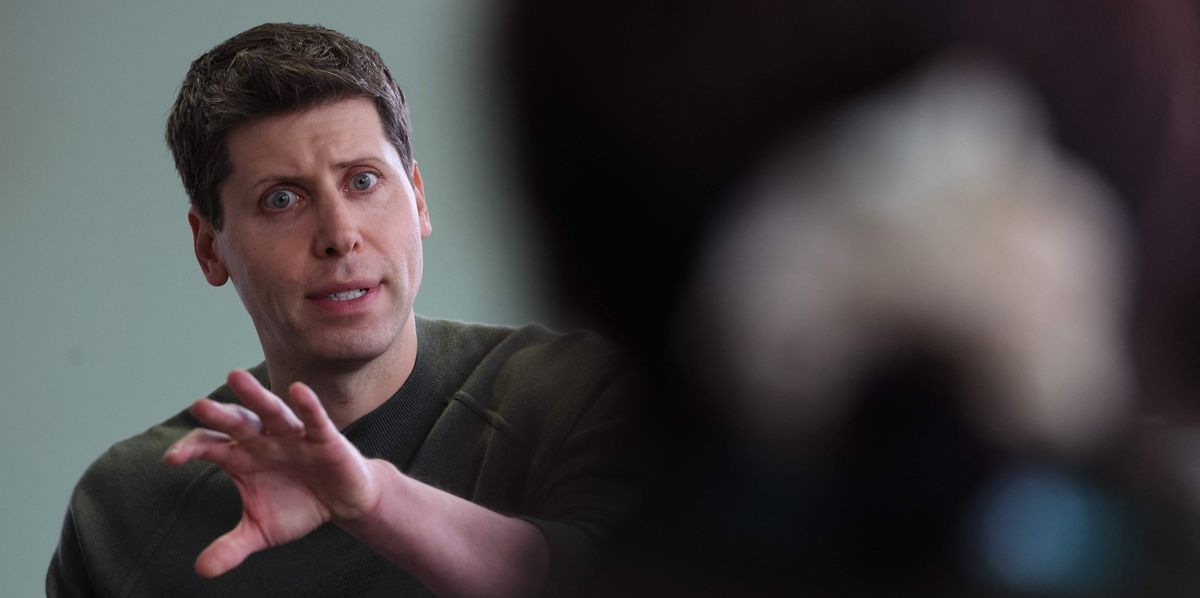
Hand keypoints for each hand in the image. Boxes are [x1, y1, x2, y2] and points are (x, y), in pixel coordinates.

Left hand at [163, 370, 381, 577]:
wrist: (343, 503)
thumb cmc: (298, 506)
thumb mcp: (261, 531)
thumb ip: (232, 547)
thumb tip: (201, 570)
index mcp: (242, 457)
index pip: (211, 445)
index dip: (191, 448)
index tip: (172, 460)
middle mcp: (264, 440)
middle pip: (237, 423)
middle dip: (219, 415)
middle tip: (198, 405)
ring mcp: (293, 436)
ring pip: (271, 412)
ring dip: (256, 396)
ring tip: (236, 377)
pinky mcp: (324, 437)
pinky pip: (314, 419)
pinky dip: (307, 406)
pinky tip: (297, 391)